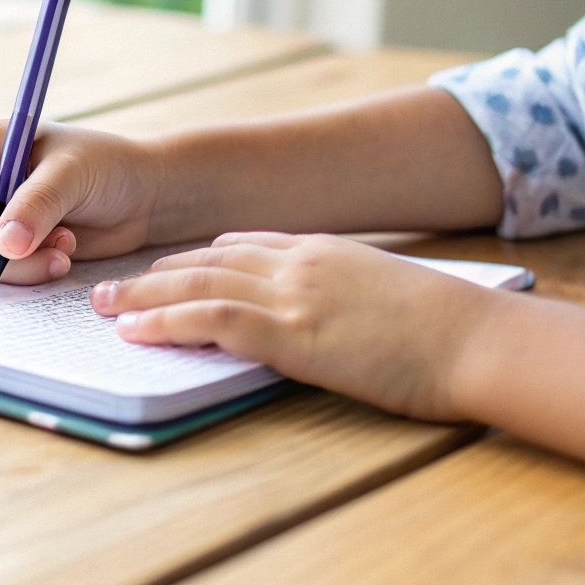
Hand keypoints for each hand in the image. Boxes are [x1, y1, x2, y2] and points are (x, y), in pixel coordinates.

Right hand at [0, 121, 160, 283]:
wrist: (143, 200)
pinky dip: (26, 274)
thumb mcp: (74, 175)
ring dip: (13, 266)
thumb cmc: (109, 168)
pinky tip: (62, 257)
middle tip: (31, 251)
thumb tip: (2, 246)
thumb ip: (37, 204)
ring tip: (63, 250)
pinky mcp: (9, 249)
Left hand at [90, 231, 497, 420]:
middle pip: (209, 261)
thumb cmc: (456, 333)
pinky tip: (134, 332)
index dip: (201, 258)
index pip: (247, 245)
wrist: (482, 339)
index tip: (170, 267)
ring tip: (102, 307)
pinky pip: (210, 320)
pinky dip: (165, 323)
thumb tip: (339, 324)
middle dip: (157, 274)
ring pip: (196, 286)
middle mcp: (300, 263)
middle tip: (114, 285)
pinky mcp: (291, 333)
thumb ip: (352, 301)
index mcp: (325, 252)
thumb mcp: (393, 302)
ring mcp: (293, 294)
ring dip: (142, 297)